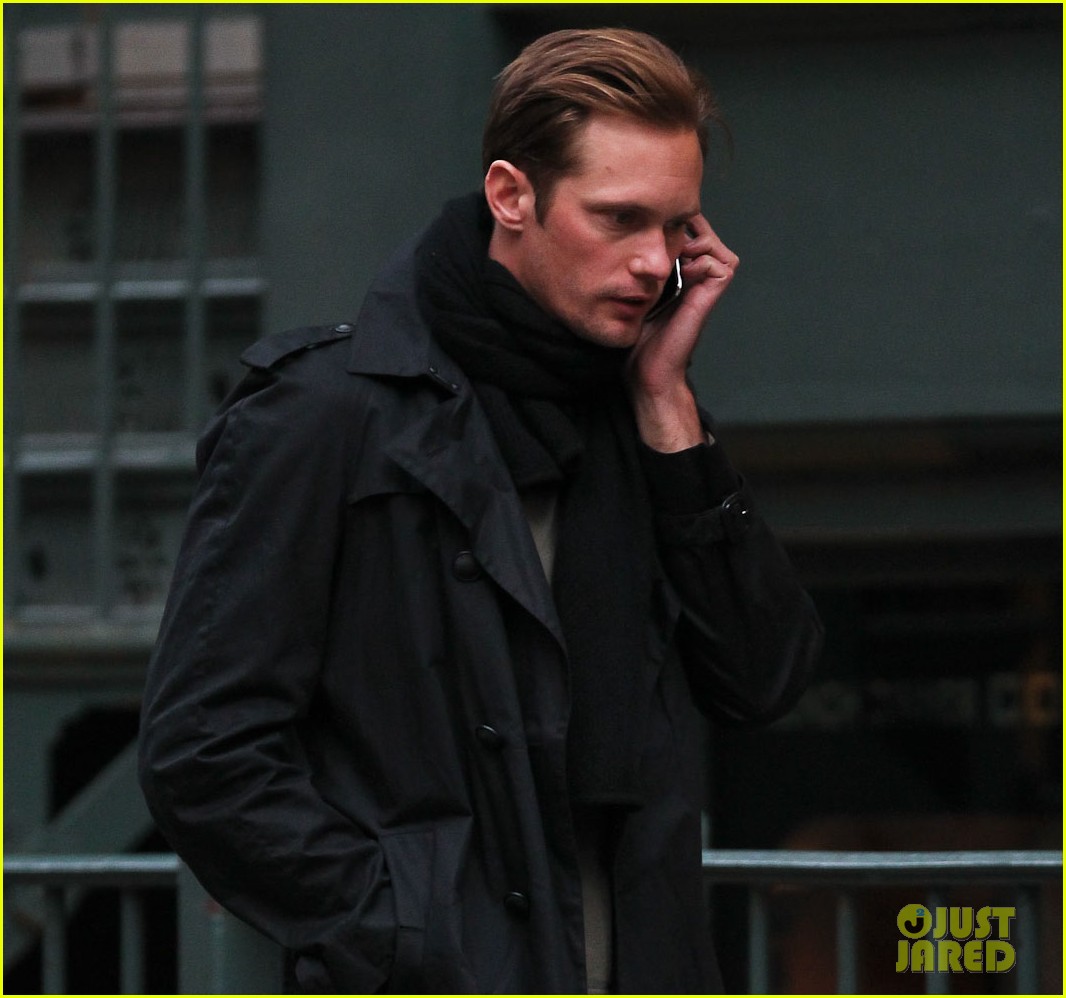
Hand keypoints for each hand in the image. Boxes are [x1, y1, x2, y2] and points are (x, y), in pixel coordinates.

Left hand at [627, 215, 737, 450]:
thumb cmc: (635, 340)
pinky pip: (722, 266)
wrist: (646, 372)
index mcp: (679, 280)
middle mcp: (695, 283)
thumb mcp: (631, 297)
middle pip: (707, 237)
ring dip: (700, 240)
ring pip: (718, 248)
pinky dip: (705, 259)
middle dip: (689, 226)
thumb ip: (633, 275)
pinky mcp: (708, 300)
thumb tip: (619, 247)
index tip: (655, 221)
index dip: (678, 225)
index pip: (689, 239)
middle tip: (667, 226)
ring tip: (677, 246)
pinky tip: (684, 267)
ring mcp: (705, 291)